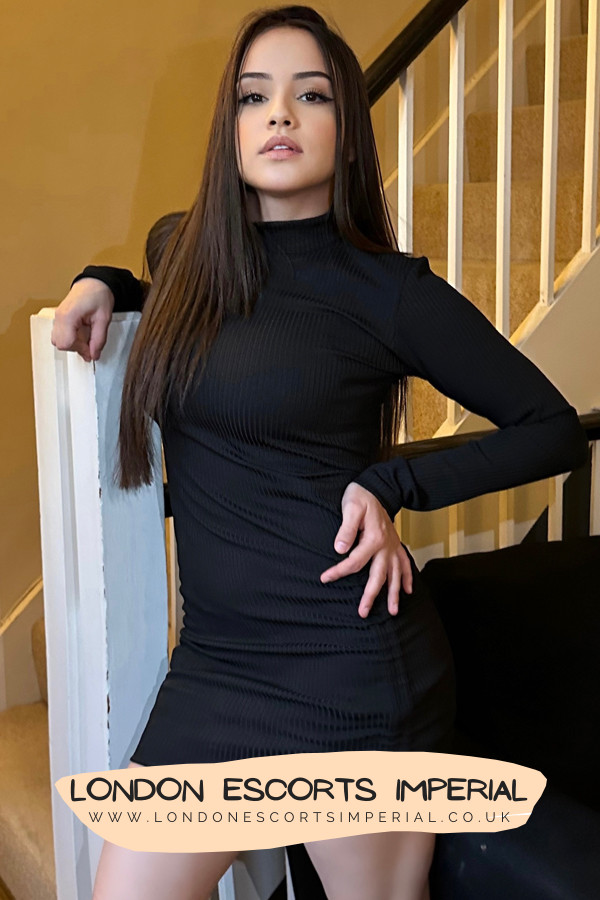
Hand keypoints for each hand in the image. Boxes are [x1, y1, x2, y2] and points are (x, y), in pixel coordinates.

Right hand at [51, 278, 114, 361]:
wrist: (94, 283)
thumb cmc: (98, 295)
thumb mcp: (103, 319)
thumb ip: (98, 339)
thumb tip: (94, 354)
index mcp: (68, 316)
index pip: (67, 343)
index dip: (80, 350)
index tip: (91, 351)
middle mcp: (59, 317)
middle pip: (60, 343)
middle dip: (76, 347)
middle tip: (90, 345)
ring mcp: (57, 317)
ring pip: (58, 340)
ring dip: (72, 343)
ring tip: (86, 336)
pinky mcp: (59, 317)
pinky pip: (60, 334)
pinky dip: (70, 337)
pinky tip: (81, 332)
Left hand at [320, 482, 412, 617]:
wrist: (376, 488)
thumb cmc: (360, 497)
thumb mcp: (350, 508)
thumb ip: (346, 530)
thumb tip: (339, 549)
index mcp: (373, 538)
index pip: (353, 562)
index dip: (338, 572)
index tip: (325, 578)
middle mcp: (386, 546)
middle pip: (378, 576)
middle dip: (371, 596)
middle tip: (363, 612)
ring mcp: (393, 547)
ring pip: (395, 574)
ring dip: (395, 594)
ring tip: (394, 612)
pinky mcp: (396, 545)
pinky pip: (405, 564)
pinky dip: (408, 577)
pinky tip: (409, 590)